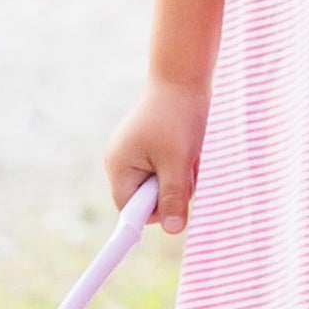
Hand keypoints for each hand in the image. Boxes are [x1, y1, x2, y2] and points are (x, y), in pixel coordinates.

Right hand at [103, 78, 209, 232]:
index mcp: (118, 166)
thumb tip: (173, 230)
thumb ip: (173, 197)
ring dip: (182, 177)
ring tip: (191, 154)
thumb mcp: (178, 162)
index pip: (129, 209)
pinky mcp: (151, 148)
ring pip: (162, 185)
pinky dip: (182, 166)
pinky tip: (190, 149)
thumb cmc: (178, 118)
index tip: (175, 208)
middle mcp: (121, 162)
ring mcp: (136, 154)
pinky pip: (167, 171)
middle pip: (147, 199)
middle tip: (187, 169)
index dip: (152, 213)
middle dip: (172, 190)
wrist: (184, 79)